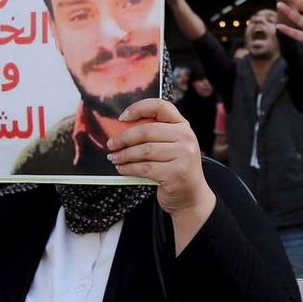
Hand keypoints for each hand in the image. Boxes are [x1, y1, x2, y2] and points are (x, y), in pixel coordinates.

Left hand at [107, 98, 214, 217]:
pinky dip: (129, 168)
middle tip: (111, 145)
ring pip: (144, 151)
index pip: (160, 106)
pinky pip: (145, 168)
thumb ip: (153, 135)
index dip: (138, 108)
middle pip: (147, 131)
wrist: (191, 196)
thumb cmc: (174, 169)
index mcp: (183, 126)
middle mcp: (186, 137)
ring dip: (124, 155)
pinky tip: (122, 169)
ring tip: (114, 158)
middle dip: (123, 138)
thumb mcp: (170, 146)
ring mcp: (184, 155)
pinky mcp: (177, 173)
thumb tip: (120, 129)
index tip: (122, 118)